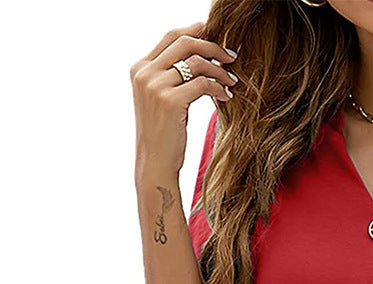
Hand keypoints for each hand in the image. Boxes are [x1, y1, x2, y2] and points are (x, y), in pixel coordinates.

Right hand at [130, 22, 237, 181]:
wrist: (155, 163)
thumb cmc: (162, 134)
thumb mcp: (160, 99)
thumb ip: (170, 76)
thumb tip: (198, 57)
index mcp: (140, 68)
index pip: (171, 37)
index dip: (196, 32)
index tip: (217, 37)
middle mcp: (145, 73)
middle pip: (184, 43)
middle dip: (212, 46)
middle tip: (231, 56)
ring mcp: (156, 86)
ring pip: (196, 62)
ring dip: (219, 70)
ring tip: (232, 82)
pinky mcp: (170, 101)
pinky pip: (203, 84)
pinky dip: (219, 88)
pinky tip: (226, 97)